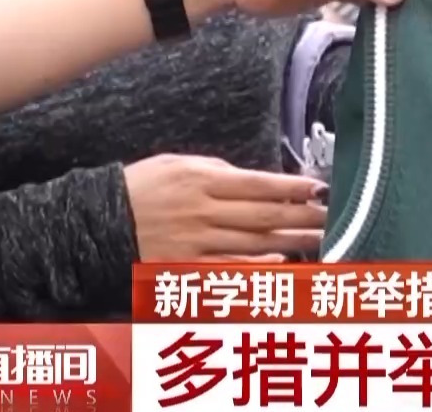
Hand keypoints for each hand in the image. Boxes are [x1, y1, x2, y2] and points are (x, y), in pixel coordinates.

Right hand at [124, 154, 327, 260]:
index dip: (292, 186)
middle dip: (303, 215)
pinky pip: (227, 268)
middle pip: (263, 215)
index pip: (259, 184)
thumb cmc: (141, 186)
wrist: (97, 220)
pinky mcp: (185, 266)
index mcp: (201, 180)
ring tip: (322, 238)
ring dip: (291, 241)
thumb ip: (218, 170)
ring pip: (253, 242)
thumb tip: (258, 180)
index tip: (319, 187)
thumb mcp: (178, 163)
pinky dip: (255, 265)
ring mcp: (194, 242)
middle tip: (334, 216)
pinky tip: (280, 261)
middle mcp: (202, 211)